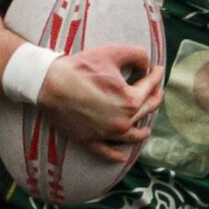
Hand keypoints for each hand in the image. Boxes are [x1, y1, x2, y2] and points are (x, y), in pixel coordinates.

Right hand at [34, 42, 162, 164]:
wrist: (50, 83)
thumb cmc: (81, 67)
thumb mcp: (113, 52)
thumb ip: (137, 55)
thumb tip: (147, 65)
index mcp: (130, 101)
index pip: (150, 87)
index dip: (156, 76)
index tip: (158, 70)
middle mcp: (122, 121)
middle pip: (145, 111)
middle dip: (154, 99)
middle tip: (157, 92)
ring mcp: (106, 134)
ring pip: (131, 137)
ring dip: (142, 132)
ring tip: (146, 128)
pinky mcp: (90, 140)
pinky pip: (106, 152)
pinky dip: (115, 155)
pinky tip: (122, 156)